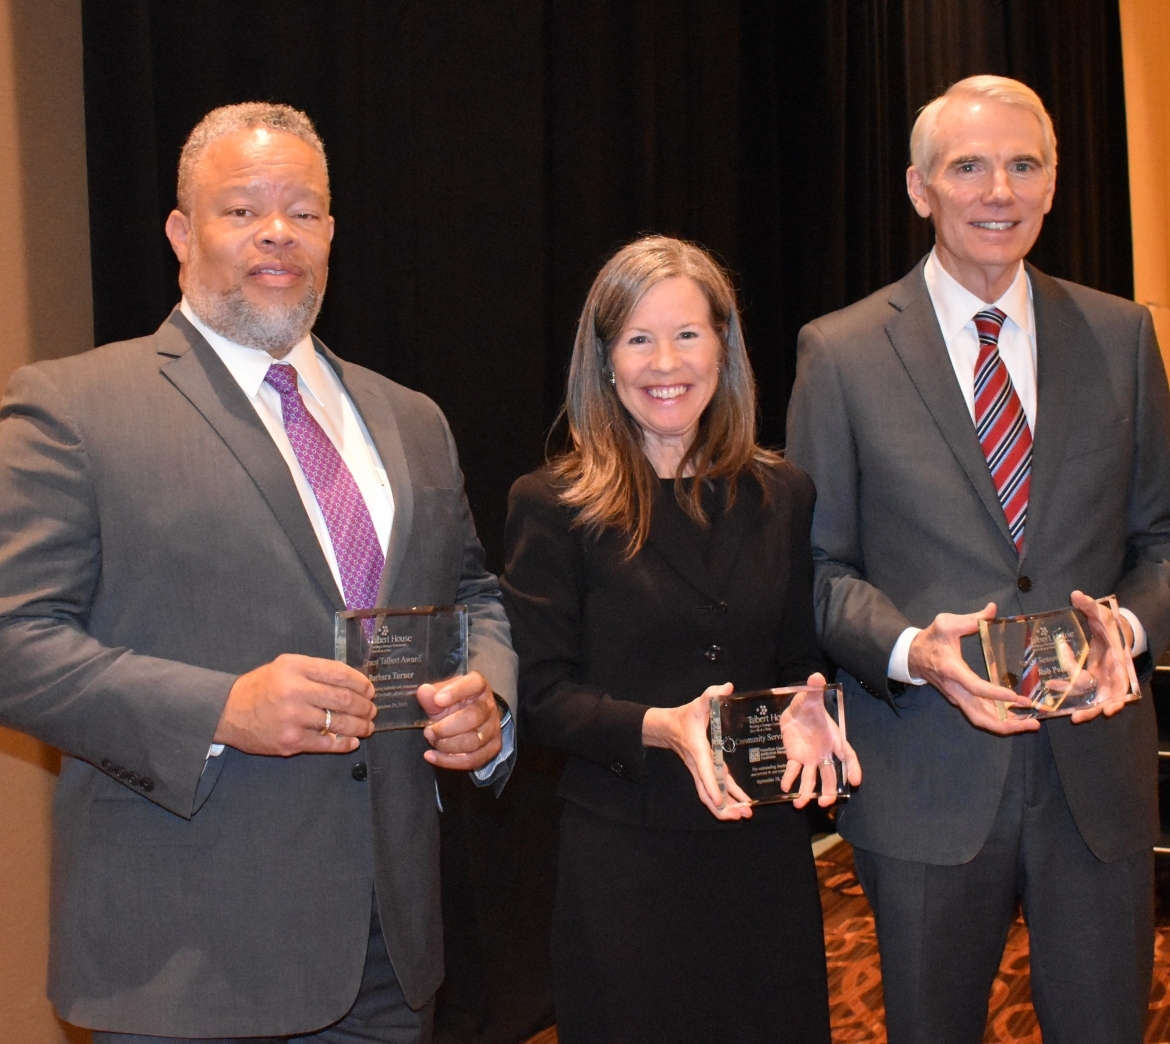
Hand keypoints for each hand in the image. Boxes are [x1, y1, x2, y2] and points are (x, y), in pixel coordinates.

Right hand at [214, 654, 376, 755]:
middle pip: (344, 699)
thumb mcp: (285, 666)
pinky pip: (326, 743)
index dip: (361, 683)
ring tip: (367, 726)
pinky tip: (351, 742)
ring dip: (359, 726)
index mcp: (296, 668)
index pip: (339, 674)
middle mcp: (295, 691)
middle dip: (365, 706)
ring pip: (339, 722)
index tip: (370, 689)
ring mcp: (293, 718)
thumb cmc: (261, 687)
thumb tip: (352, 682)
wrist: (228, 712)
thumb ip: (315, 671)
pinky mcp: (290, 741)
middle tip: (371, 710)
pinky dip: (343, 744)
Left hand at [417, 671, 501, 770]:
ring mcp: (493, 727)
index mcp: (478, 686)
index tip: (437, 700)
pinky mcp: (492, 747)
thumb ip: (430, 695)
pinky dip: (449, 760)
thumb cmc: (452, 704)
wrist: (468, 718)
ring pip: (473, 741)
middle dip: (446, 728)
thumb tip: (424, 692)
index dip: (456, 692)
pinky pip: (473, 759)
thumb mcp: (439, 695)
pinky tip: (433, 756)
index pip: (473, 684)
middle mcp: (488, 706)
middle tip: (428, 731)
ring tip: (433, 742)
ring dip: (447, 745)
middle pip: (473, 718)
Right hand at [642, 683, 753, 819]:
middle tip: (740, 816)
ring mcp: (700, 771)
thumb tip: (727, 687)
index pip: (705, 771)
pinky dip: (725, 800)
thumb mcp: (699, 703)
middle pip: (707, 792)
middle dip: (722, 807)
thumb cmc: (685, 716)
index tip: (720, 800)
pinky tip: (740, 805)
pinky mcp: (704, 773)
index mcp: (698, 750)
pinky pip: (713, 790)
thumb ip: (712, 694)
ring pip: (710, 796)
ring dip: (725, 808)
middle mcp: (698, 765)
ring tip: (743, 816)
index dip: (713, 786)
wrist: (668, 727)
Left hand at [778, 672, 862, 807]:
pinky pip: (793, 770)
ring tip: (801, 803)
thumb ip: (814, 687)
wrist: (795, 709)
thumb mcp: (810, 695)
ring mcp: (810, 757)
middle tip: (825, 802)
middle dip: (828, 789)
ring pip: (812, 777)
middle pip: (830, 773)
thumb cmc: (809, 703)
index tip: (854, 781)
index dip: (852, 768)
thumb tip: (817, 676)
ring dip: (808, 791)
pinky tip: (785, 787)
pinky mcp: (795, 757)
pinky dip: (790, 778)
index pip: (847, 755)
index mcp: (834, 737)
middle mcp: (824, 751)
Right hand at [908, 603, 1039, 734]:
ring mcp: (957, 697)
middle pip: (979, 716)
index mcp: (952, 669)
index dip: (995, 694)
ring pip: (981, 719)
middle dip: (1006, 723)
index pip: (975, 687)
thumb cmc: (931, 639)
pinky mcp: (961, 700)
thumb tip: (993, 609)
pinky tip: (1018, 716)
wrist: (912, 655)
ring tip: (1031, 723)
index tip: (1017, 697)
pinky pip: (980, 715)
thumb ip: (971, 619)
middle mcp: (955, 689)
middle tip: (1033, 722)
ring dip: (1006, 725)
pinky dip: (999, 719)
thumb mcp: (946, 623)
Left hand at [1068, 590, 1133, 723]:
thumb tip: (1076, 595)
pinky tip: (1064, 702)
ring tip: (1073, 718)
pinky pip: (1087, 693)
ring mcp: (1104, 678)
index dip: (1117, 698)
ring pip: (1098, 699)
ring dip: (1087, 709)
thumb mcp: (1101, 614)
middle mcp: (1113, 673)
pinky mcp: (1094, 679)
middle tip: (1079, 718)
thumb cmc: (1109, 624)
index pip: (1121, 683)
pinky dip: (1078, 698)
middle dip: (1095, 709)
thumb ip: (1089, 605)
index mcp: (1118, 660)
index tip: (1110, 709)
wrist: (1114, 632)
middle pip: (1109, 698)